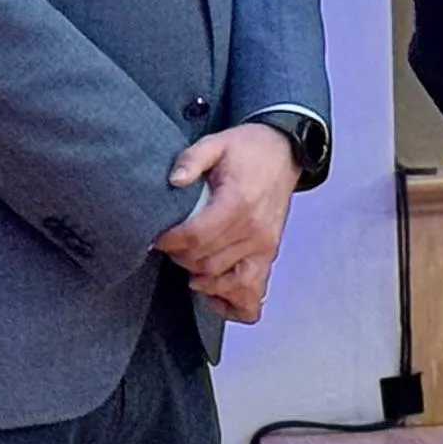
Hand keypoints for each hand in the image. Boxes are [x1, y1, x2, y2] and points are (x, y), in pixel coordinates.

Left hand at [158, 122, 297, 320]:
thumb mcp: (216, 143)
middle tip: (171, 245)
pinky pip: (253, 290)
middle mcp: (254, 230)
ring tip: (189, 263)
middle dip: (180, 257)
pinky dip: (233, 301)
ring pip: (225, 279)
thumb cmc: (249, 150)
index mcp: (239, 203)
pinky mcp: (269, 253)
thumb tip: (175, 180)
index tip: (157, 237)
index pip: (197, 237)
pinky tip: (215, 295)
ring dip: (201, 277)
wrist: (285, 152)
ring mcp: (264, 245)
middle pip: (206, 262)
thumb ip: (192, 159)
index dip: (171, 242)